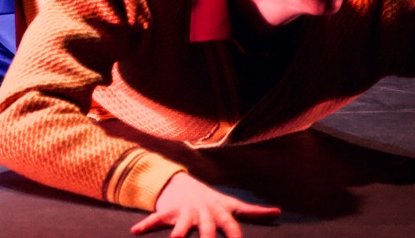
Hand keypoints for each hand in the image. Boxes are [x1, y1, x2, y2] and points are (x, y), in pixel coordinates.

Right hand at [132, 172, 280, 237]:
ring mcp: (184, 212)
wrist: (180, 182)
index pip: (231, 226)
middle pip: (208, 230)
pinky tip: (136, 232)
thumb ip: (254, 211)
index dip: (236, 236)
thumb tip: (278, 212)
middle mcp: (203, 212)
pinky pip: (156, 219)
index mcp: (219, 212)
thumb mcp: (231, 203)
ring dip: (177, 235)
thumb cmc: (210, 199)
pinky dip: (145, 225)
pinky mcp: (168, 211)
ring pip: (182, 226)